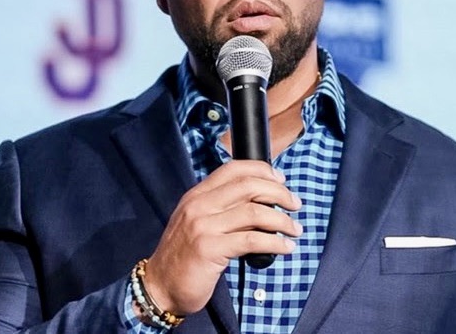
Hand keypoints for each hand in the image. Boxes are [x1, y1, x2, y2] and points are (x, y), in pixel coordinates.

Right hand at [143, 160, 302, 314]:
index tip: (281, 181)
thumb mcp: (198, 221)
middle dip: (279, 193)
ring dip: (282, 220)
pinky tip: (286, 247)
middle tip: (295, 204)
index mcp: (197, 194)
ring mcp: (202, 226)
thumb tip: (263, 201)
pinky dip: (275, 243)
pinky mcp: (209, 249)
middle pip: (248, 186)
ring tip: (295, 229)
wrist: (160, 286)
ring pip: (254, 213)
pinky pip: (251, 241)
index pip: (234, 169)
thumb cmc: (186, 255)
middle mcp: (199, 205)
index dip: (262, 170)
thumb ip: (222, 207)